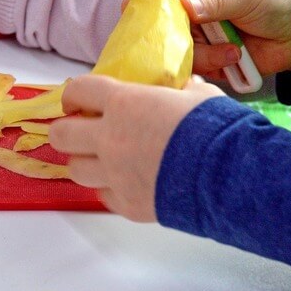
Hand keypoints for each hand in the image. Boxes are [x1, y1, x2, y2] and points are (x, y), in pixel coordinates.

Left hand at [50, 75, 222, 221]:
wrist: (228, 174)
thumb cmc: (214, 127)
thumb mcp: (199, 95)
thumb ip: (184, 90)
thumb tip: (187, 87)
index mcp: (123, 103)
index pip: (78, 91)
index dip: (74, 95)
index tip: (78, 101)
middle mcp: (109, 138)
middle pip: (61, 135)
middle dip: (67, 131)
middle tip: (81, 131)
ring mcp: (115, 174)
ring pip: (75, 170)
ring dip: (85, 161)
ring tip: (103, 159)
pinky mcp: (127, 204)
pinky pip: (103, 196)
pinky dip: (110, 188)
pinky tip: (127, 181)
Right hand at [136, 0, 290, 79]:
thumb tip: (185, 6)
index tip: (131, 6)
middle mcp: (192, 3)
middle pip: (162, 19)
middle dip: (174, 32)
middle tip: (191, 37)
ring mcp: (199, 31)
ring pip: (177, 46)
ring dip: (203, 52)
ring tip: (231, 50)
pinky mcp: (207, 56)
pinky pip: (193, 65)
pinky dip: (211, 65)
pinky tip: (233, 59)